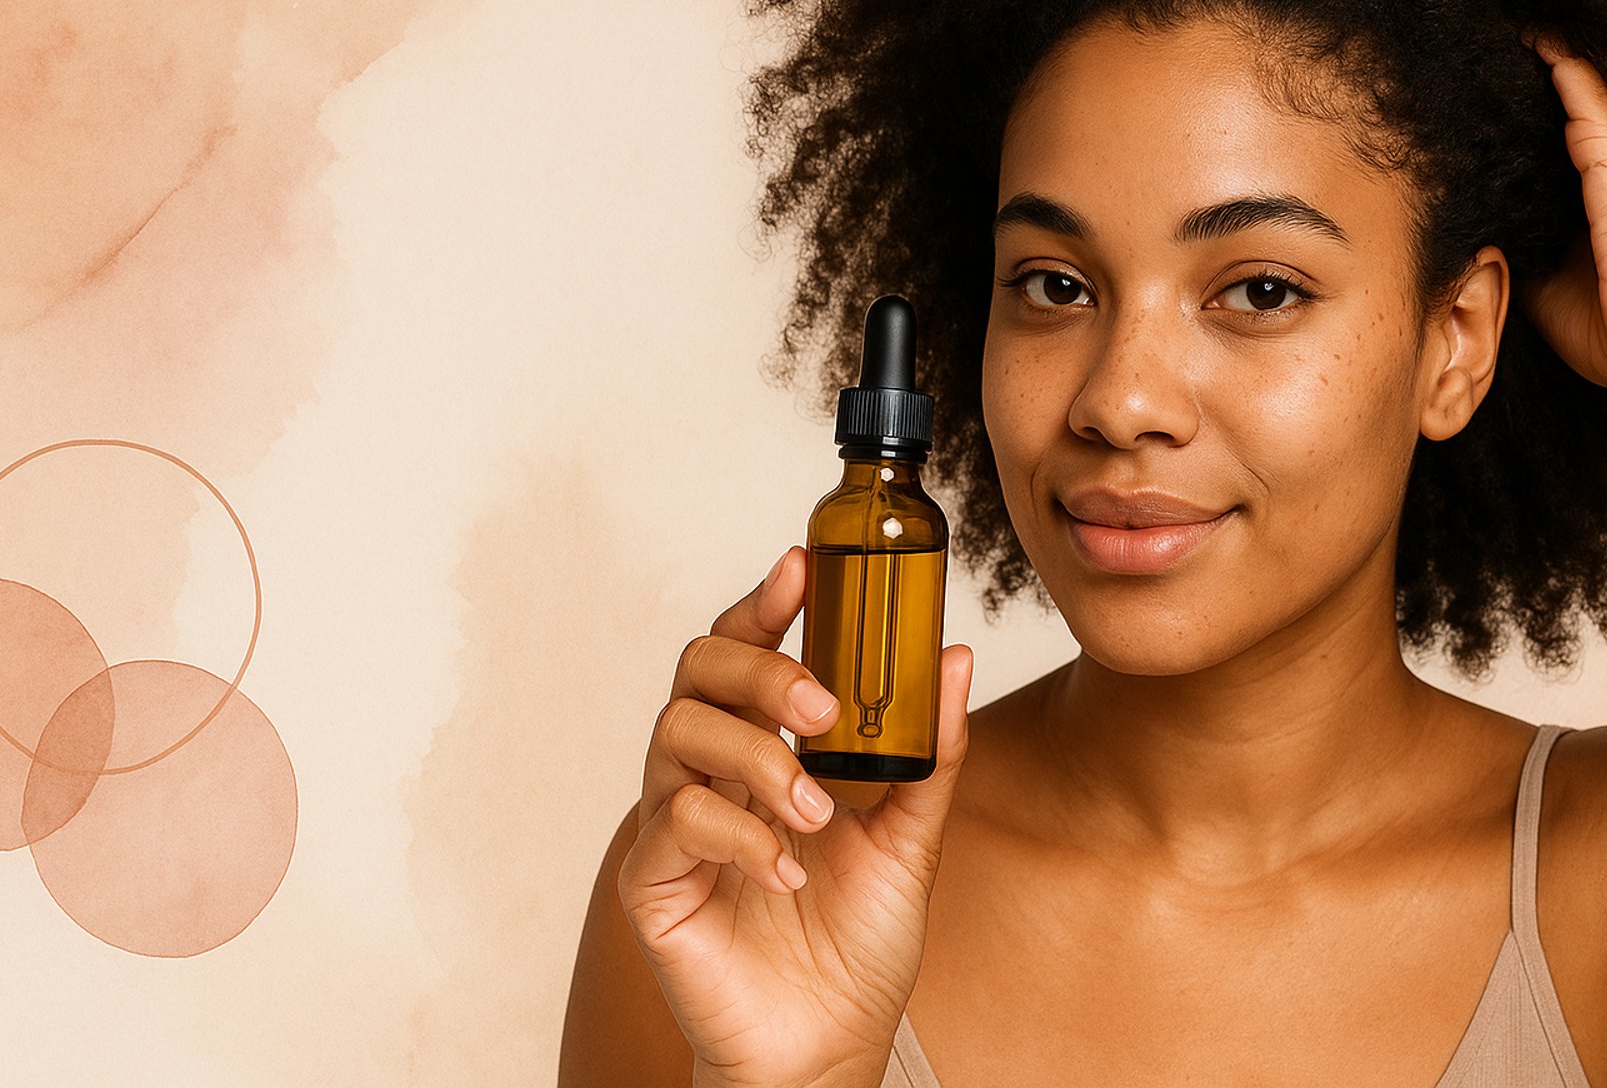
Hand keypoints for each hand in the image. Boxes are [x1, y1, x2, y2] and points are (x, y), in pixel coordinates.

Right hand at [619, 544, 975, 1087]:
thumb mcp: (912, 836)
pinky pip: (675, 822)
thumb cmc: (856, 941)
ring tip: (816, 811)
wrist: (831, 1043)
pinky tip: (787, 870)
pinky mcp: (654, 881)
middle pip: (697, 671)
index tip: (803, 567)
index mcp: (766, 748)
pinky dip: (739, 832)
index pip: (748, 652)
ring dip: (758, 758)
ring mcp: (675, 824)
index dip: (766, 602)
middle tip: (823, 709)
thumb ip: (931, 752)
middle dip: (761, 671)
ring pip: (676, 732)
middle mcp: (712, 773)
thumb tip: (952, 657)